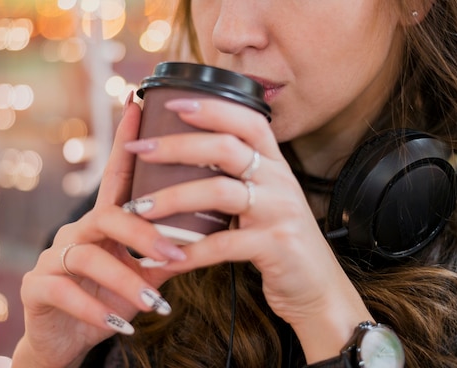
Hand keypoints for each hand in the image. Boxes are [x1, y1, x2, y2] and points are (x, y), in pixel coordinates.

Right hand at [12, 97, 184, 367]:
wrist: (66, 340)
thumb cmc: (108, 299)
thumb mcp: (143, 276)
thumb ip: (166, 256)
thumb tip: (207, 237)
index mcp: (102, 223)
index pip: (115, 177)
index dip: (125, 141)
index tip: (139, 103)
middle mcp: (75, 231)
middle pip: (107, 215)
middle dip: (144, 234)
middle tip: (176, 254)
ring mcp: (52, 257)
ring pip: (88, 256)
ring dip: (126, 281)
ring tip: (156, 304)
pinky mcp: (35, 287)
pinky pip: (62, 290)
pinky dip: (94, 309)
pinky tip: (119, 326)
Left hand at [122, 98, 372, 362]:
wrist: (319, 288)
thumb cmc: (280, 240)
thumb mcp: (266, 200)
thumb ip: (237, 179)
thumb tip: (185, 158)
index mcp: (275, 164)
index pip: (248, 120)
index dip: (211, 107)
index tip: (172, 102)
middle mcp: (279, 181)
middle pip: (225, 148)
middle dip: (175, 145)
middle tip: (137, 150)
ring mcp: (279, 212)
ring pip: (219, 192)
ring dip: (172, 198)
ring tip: (139, 208)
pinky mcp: (275, 246)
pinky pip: (223, 244)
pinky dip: (189, 252)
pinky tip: (164, 258)